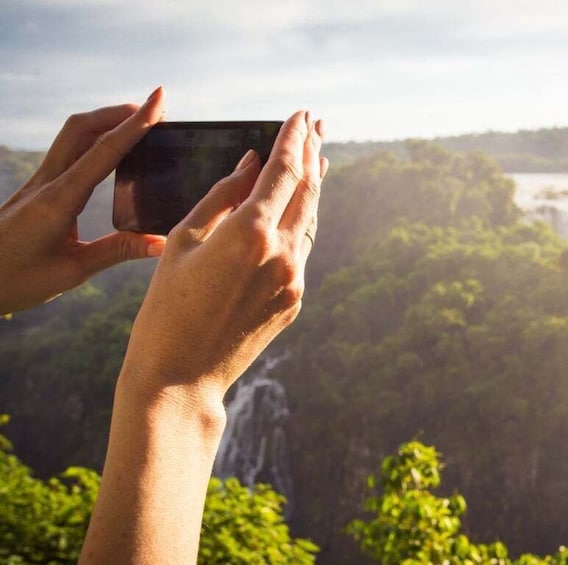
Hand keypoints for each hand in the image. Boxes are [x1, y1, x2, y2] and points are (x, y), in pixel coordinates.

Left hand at [0, 88, 167, 314]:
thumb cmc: (17, 280)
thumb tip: (161, 242)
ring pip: (72, 135)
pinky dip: (93, 139)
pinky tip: (108, 150)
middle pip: (82, 128)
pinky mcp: (36, 190)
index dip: (136, 124)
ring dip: (105, 121)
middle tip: (155, 108)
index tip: (159, 100)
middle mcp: (47, 183)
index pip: (104, 151)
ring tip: (137, 123)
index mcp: (59, 200)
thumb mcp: (72, 271)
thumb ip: (117, 251)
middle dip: (120, 112)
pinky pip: (67, 152)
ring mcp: (38, 183)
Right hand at [119, 110, 326, 403]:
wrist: (182, 375)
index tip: (300, 115)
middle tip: (316, 125)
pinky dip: (301, 221)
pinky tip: (298, 208)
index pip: (283, 169)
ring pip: (310, 219)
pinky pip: (302, 248)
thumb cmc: (167, 306)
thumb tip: (251, 164)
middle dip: (311, 152)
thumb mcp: (184, 240)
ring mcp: (294, 279)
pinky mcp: (295, 300)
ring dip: (313, 185)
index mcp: (251, 232)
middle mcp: (282, 253)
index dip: (293, 137)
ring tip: (316, 157)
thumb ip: (223, 196)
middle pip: (307, 189)